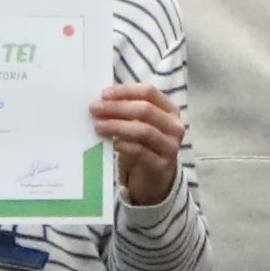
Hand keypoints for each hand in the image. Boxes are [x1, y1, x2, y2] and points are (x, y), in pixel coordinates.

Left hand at [95, 83, 185, 204]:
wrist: (155, 179)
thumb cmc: (144, 146)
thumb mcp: (139, 124)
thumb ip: (127, 109)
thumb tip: (102, 98)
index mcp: (170, 110)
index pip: (149, 92)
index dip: (126, 91)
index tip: (103, 94)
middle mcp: (174, 126)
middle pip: (146, 110)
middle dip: (117, 107)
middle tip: (95, 109)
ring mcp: (171, 146)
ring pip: (144, 130)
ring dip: (118, 126)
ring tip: (99, 126)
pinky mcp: (162, 165)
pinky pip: (141, 152)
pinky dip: (124, 146)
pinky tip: (111, 144)